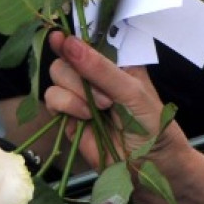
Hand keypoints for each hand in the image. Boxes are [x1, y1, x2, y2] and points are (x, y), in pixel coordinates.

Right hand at [43, 31, 187, 177]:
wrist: (150, 166)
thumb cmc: (152, 125)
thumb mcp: (131, 91)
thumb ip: (99, 68)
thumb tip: (67, 41)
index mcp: (114, 62)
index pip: (87, 41)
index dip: (72, 38)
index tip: (60, 37)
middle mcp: (93, 75)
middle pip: (65, 58)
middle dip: (79, 75)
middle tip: (106, 97)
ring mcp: (79, 96)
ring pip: (55, 77)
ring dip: (75, 92)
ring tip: (100, 110)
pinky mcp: (67, 117)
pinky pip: (51, 100)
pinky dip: (66, 106)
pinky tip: (85, 117)